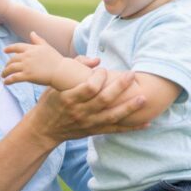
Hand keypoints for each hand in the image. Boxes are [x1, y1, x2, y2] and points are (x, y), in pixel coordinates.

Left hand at [2, 32, 64, 85]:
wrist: (61, 71)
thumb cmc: (55, 59)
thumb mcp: (46, 47)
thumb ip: (38, 40)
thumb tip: (32, 33)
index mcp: (31, 48)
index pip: (17, 47)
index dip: (9, 48)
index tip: (4, 50)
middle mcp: (27, 56)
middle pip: (12, 59)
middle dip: (7, 65)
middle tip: (5, 69)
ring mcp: (26, 66)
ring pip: (10, 68)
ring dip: (5, 72)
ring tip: (3, 76)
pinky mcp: (27, 76)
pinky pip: (14, 78)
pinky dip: (8, 80)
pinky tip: (6, 83)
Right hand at [29, 68, 147, 144]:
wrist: (44, 129)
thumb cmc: (50, 102)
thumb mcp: (55, 84)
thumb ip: (75, 68)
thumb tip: (97, 59)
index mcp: (69, 98)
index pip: (89, 88)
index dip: (99, 77)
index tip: (103, 69)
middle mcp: (80, 112)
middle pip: (103, 100)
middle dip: (119, 87)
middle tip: (132, 74)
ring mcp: (88, 123)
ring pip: (112, 116)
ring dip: (129, 108)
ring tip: (143, 98)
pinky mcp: (94, 131)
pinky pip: (115, 130)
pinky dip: (131, 127)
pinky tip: (147, 123)